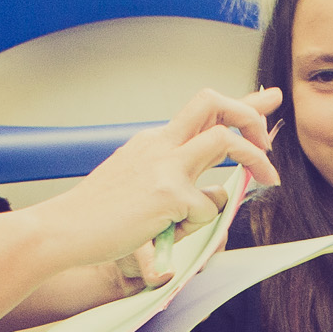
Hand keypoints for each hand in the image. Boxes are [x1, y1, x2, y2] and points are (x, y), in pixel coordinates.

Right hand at [65, 88, 280, 269]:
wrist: (63, 229)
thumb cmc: (97, 216)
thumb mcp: (138, 187)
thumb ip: (179, 183)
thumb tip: (220, 193)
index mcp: (154, 143)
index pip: (204, 111)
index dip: (242, 103)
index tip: (269, 98)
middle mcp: (160, 145)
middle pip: (215, 104)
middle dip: (251, 116)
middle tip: (267, 143)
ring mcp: (164, 166)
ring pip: (224, 141)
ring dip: (254, 159)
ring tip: (267, 179)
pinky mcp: (167, 193)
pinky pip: (207, 207)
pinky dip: (201, 223)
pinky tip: (176, 233)